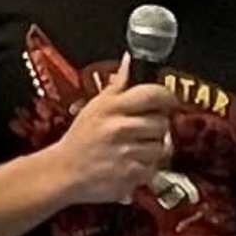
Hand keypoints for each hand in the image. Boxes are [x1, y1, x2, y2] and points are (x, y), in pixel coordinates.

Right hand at [52, 72, 177, 208]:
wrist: (65, 172)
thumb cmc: (80, 140)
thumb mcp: (94, 107)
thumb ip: (116, 85)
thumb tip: (128, 62)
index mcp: (111, 106)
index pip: (152, 94)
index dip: (167, 97)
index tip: (170, 102)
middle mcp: (119, 127)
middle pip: (161, 122)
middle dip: (157, 128)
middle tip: (144, 132)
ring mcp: (126, 151)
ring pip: (161, 147)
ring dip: (152, 150)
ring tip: (134, 150)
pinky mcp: (130, 173)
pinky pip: (154, 168)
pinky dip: (146, 169)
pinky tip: (131, 164)